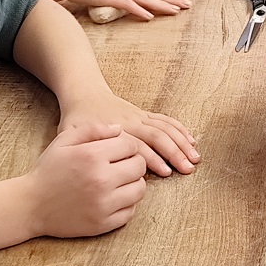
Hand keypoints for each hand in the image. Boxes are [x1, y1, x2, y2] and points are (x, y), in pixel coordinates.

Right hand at [26, 122, 148, 235]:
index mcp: (92, 156)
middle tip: (120, 166)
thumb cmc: (48, 170)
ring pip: (139, 189)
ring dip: (133, 183)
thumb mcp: (64, 141)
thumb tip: (120, 129)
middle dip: (133, 163)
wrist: (30, 205)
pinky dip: (126, 204)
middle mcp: (101, 180)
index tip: (119, 151)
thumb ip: (93, 130)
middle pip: (139, 167)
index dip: (128, 146)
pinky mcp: (103, 224)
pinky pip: (131, 212)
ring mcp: (103, 204)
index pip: (132, 146)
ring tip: (119, 181)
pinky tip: (113, 198)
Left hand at [60, 94, 198, 176]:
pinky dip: (179, 129)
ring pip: (165, 128)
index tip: (165, 172)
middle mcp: (131, 122)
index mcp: (115, 130)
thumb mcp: (70, 134)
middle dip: (175, 152)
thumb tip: (99, 164)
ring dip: (182, 142)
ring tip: (195, 158)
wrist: (84, 93)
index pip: (138, 145)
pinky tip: (190, 140)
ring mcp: (139, 116)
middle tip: (187, 168)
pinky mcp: (143, 113)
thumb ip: (82, 148)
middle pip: (157, 136)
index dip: (152, 159)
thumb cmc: (76, 119)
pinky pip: (165, 120)